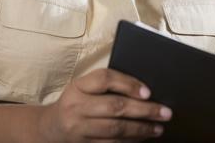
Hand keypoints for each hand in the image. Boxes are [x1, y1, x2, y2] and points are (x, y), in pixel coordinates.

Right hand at [37, 68, 171, 142]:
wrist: (49, 128)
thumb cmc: (76, 102)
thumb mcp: (84, 87)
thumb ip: (108, 85)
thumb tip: (144, 91)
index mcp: (78, 86)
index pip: (105, 79)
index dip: (128, 84)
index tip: (149, 92)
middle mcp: (76, 106)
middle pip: (115, 107)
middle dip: (144, 110)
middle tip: (165, 113)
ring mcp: (78, 129)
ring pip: (115, 129)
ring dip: (141, 129)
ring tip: (158, 128)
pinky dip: (129, 141)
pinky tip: (142, 138)